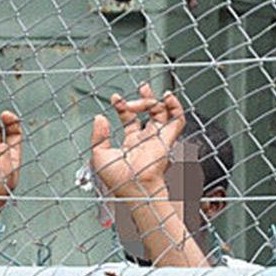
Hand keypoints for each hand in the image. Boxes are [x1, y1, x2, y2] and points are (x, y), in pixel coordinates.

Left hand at [89, 85, 183, 201]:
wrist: (134, 186)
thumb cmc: (118, 180)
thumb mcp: (99, 155)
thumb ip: (98, 136)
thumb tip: (99, 118)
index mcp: (131, 144)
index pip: (129, 119)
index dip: (122, 106)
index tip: (115, 99)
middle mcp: (145, 140)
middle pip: (148, 113)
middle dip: (143, 98)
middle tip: (139, 89)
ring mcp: (157, 139)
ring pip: (162, 113)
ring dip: (155, 99)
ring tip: (146, 92)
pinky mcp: (167, 139)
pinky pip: (177, 121)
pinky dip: (175, 107)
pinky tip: (168, 97)